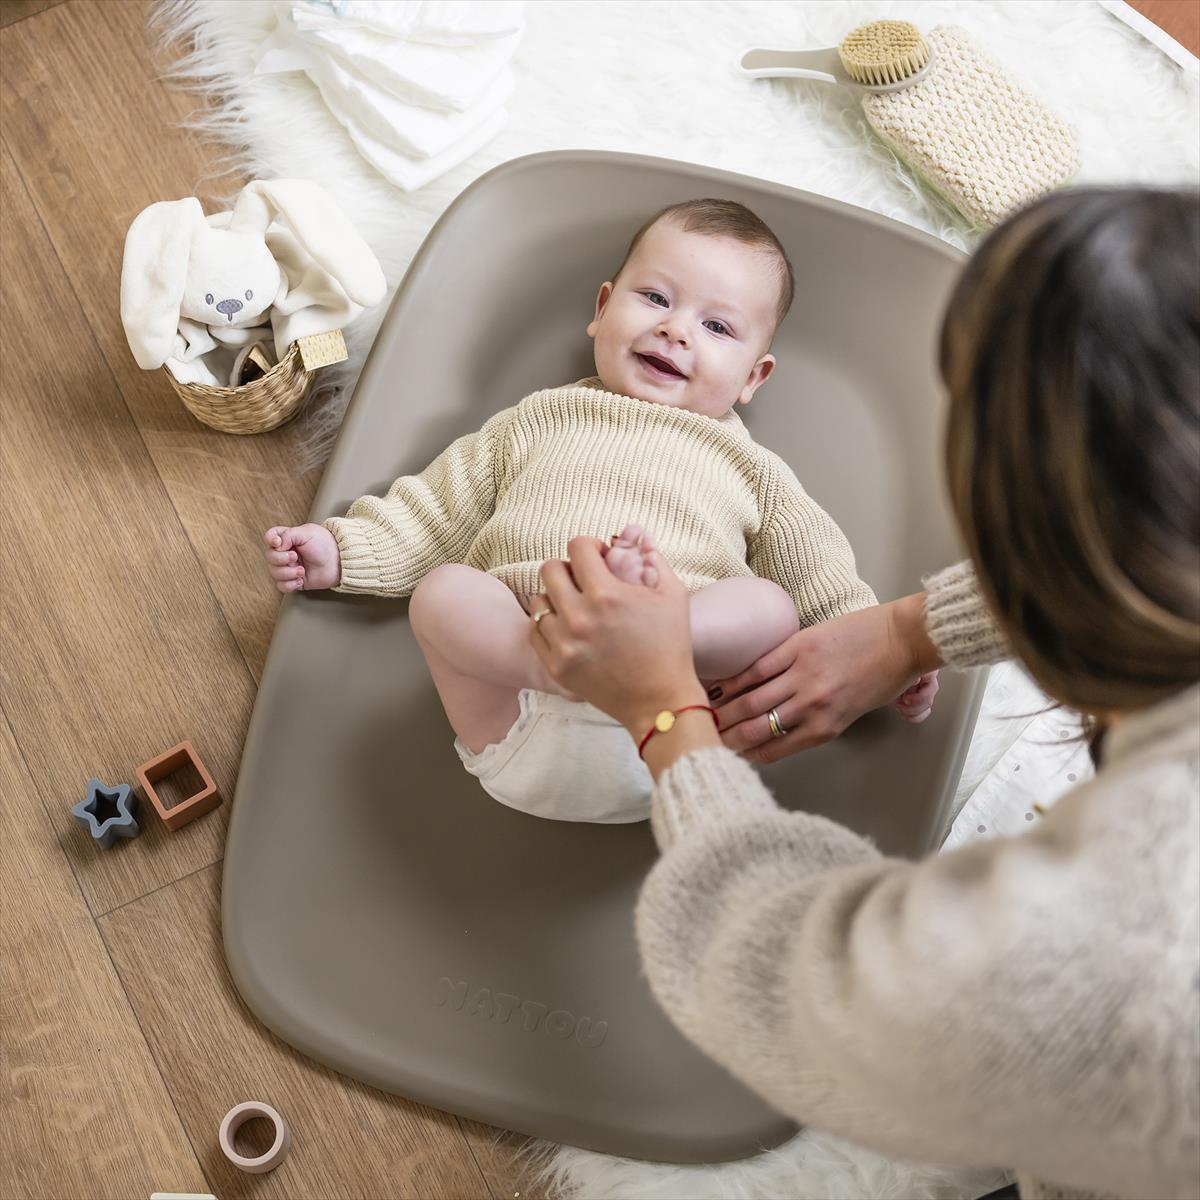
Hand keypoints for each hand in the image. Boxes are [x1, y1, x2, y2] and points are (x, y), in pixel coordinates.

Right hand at [263, 523, 341, 591]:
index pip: (270, 537)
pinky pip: (281, 586)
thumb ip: (288, 535)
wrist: (339, 562)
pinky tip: (300, 580)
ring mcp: (289, 567)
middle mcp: (286, 553)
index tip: (278, 543)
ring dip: (287, 573)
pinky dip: (289, 584)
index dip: (270, 540)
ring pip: (274, 573)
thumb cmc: (326, 545)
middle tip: (296, 557)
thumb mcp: (307, 533)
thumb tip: (276, 545)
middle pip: (269, 557)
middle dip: (281, 559)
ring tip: (302, 570)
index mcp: (288, 539)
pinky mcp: (294, 581)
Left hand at [530, 536, 707, 733]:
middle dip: (568, 568)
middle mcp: (579, 617)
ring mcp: (564, 644)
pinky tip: (569, 629)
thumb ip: (654, 558)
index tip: (600, 559)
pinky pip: (535, 631)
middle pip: (549, 569)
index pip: (577, 547)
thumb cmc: (671, 646)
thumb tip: (636, 535)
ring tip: (577, 609)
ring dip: (557, 598)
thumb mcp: (673, 595)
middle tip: (584, 582)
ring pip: (539, 601)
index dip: (591, 547)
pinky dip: (548, 625)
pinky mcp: (556, 666)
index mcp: (607, 595)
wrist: (660, 701)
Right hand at [709, 594, 941, 763]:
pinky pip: (758, 668)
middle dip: (727, 737)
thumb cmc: (884, 676)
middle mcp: (811, 706)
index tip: (726, 757)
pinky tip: (719, 687)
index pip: (774, 749)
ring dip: (724, 711)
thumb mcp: (852, 712)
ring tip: (705, 716)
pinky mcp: (799, 647)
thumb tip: (781, 729)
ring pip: (751, 700)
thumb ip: (817, 722)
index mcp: (826, 727)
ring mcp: (803, 675)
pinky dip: (735, 680)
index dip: (745, 755)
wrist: (903, 639)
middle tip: (706, 739)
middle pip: (756, 727)